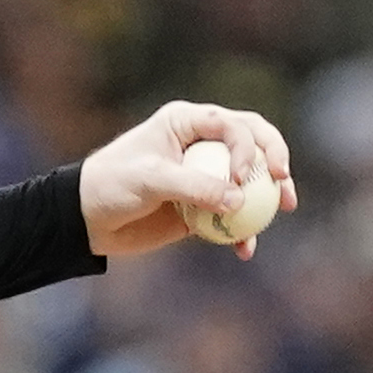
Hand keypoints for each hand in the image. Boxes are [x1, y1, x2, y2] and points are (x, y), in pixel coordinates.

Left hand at [79, 99, 298, 258]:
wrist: (88, 219)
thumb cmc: (112, 185)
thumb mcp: (152, 180)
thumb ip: (195, 187)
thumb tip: (239, 200)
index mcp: (189, 122)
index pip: (234, 124)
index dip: (248, 146)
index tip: (240, 176)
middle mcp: (202, 143)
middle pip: (253, 143)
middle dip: (274, 159)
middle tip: (283, 181)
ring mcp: (204, 175)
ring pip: (248, 181)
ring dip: (268, 196)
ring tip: (284, 209)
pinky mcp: (201, 207)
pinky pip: (231, 216)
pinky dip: (241, 232)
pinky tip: (244, 249)